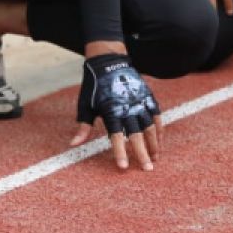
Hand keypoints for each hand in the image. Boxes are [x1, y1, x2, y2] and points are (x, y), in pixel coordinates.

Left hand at [70, 53, 161, 170]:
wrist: (109, 62)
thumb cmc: (94, 87)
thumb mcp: (85, 106)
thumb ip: (83, 127)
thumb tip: (73, 145)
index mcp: (111, 112)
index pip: (116, 137)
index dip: (119, 153)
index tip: (123, 168)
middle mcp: (127, 108)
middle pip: (137, 136)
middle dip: (142, 154)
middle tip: (147, 170)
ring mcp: (139, 102)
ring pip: (150, 127)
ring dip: (154, 144)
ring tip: (155, 158)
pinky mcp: (147, 96)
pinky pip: (156, 116)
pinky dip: (159, 129)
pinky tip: (159, 141)